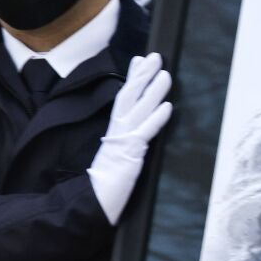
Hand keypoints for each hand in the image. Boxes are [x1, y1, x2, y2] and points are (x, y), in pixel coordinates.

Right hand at [89, 53, 172, 224]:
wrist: (92, 204)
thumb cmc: (105, 184)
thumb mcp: (117, 156)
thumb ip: (125, 141)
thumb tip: (134, 132)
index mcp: (114, 131)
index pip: (123, 98)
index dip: (132, 78)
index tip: (139, 59)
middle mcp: (117, 131)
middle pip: (129, 97)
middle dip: (142, 75)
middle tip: (154, 56)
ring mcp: (123, 142)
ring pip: (139, 110)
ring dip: (153, 91)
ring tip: (165, 74)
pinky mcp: (129, 155)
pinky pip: (144, 133)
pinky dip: (156, 119)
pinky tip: (167, 107)